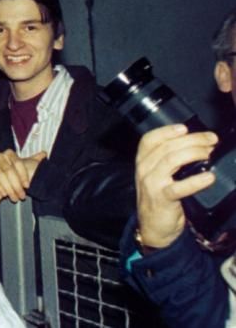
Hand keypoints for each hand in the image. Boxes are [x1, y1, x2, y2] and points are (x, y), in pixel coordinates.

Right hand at [0, 149, 46, 200]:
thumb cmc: (8, 169)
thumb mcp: (20, 163)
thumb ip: (33, 159)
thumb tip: (44, 154)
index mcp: (9, 153)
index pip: (18, 163)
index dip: (23, 175)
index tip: (27, 186)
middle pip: (9, 170)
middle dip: (16, 185)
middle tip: (22, 196)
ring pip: (0, 175)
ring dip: (8, 188)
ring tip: (14, 198)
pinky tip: (3, 194)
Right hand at [135, 124, 216, 248]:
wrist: (153, 227)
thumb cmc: (159, 198)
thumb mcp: (157, 175)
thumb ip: (168, 159)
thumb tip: (197, 144)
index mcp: (142, 161)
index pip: (150, 139)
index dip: (167, 131)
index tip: (185, 127)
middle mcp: (144, 169)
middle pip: (166, 147)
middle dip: (191, 140)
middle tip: (211, 140)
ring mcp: (152, 184)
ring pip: (171, 160)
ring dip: (193, 153)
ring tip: (209, 153)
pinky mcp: (162, 199)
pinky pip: (179, 187)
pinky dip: (196, 181)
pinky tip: (209, 177)